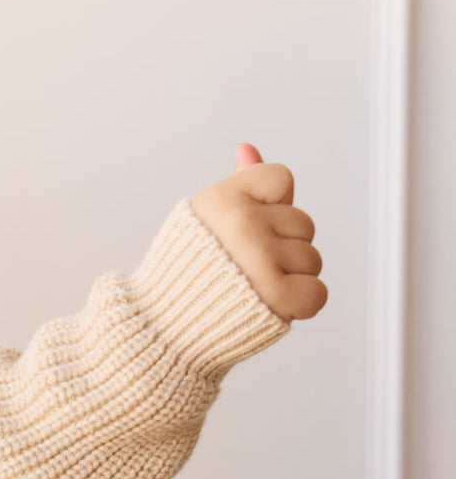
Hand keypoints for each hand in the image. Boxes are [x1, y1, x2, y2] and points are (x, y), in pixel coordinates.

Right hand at [190, 143, 327, 322]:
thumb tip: (248, 149)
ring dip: (291, 278)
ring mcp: (261, 260)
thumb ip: (237, 185)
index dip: (272, 207)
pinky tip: (272, 306)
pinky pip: (317, 293)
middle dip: (283, 247)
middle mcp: (243, 224)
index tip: (246, 230)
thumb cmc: (186, 275)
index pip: (282, 179)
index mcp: (224, 198)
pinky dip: (300, 305)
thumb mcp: (203, 219)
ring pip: (312, 259)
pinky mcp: (277, 297)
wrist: (162, 329)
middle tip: (245, 268)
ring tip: (254, 289)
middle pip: (303, 224)